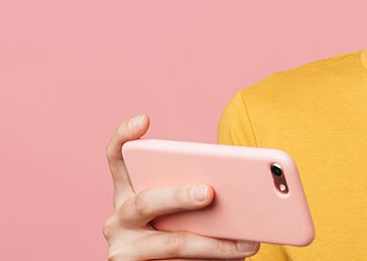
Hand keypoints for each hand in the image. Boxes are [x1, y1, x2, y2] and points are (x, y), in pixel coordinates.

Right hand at [102, 114, 261, 260]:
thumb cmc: (183, 235)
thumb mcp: (185, 212)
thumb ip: (198, 195)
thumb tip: (244, 190)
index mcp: (128, 193)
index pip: (118, 159)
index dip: (123, 137)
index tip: (144, 119)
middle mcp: (118, 220)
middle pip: (146, 201)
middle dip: (180, 195)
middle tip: (210, 191)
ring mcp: (124, 250)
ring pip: (172, 242)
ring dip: (213, 243)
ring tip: (248, 241)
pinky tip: (238, 258)